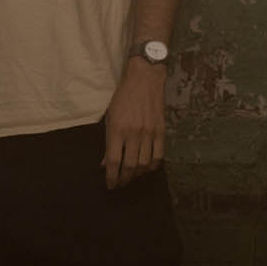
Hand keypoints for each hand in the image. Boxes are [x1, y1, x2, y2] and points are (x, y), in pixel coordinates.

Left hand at [102, 60, 167, 188]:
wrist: (144, 80)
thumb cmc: (122, 98)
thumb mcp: (109, 118)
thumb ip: (108, 142)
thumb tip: (105, 164)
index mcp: (117, 129)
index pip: (113, 161)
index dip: (111, 177)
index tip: (109, 185)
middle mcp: (133, 133)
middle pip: (129, 166)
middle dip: (123, 179)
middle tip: (119, 184)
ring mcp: (149, 133)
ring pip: (143, 164)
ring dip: (136, 175)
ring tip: (130, 177)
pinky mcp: (160, 131)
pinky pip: (158, 156)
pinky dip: (151, 166)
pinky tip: (145, 169)